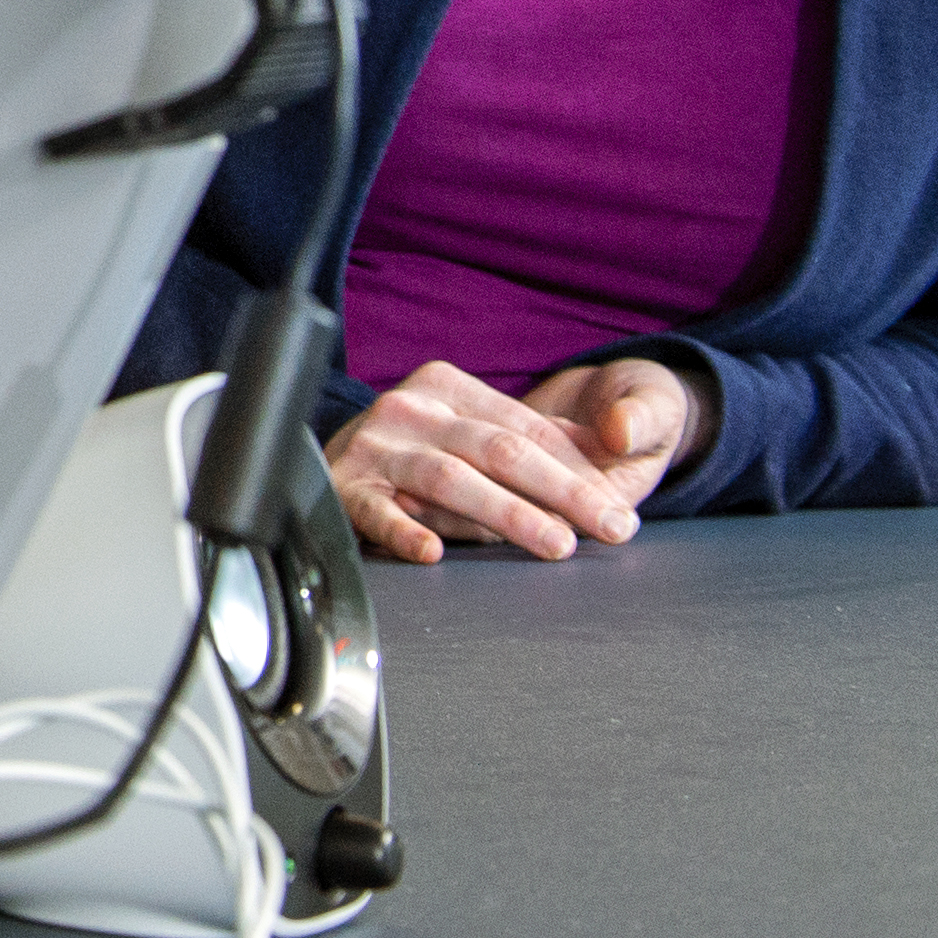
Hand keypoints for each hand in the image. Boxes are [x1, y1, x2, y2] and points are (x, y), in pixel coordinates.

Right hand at [325, 357, 662, 562]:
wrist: (320, 457)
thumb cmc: (417, 448)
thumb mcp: (475, 425)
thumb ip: (538, 437)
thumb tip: (613, 445)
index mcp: (447, 386)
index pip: (527, 429)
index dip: (579, 471)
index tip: (617, 511)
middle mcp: (411, 409)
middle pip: (499, 450)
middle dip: (561, 492)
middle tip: (606, 528)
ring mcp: (375, 447)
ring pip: (450, 479)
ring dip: (508, 513)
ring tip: (555, 542)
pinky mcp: (346, 488)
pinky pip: (378, 512)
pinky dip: (404, 531)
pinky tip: (432, 550)